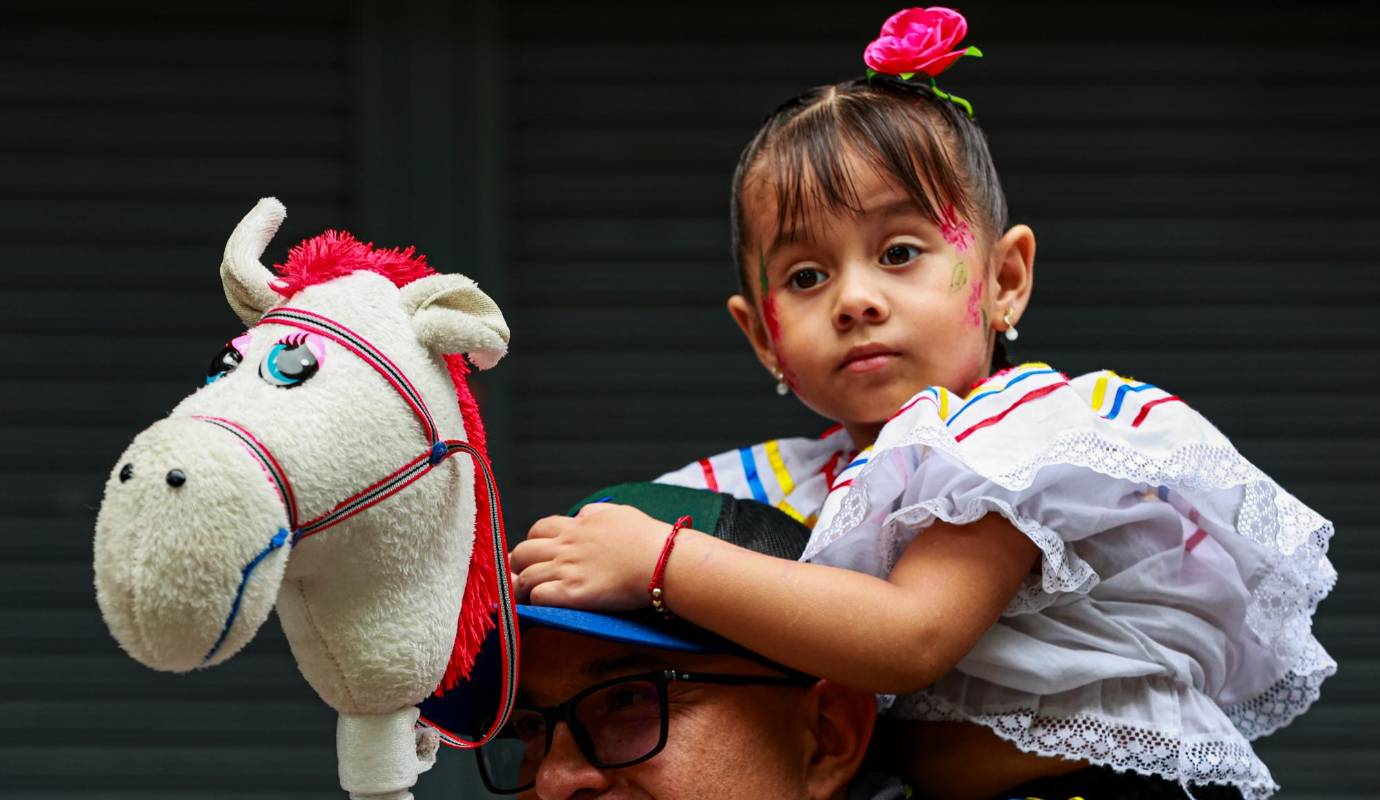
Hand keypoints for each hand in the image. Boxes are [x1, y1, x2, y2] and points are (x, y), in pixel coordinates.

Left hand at [510, 503, 671, 610]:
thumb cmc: (648, 537)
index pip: (539, 529)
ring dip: (521, 588)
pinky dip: (535, 601)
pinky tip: (539, 606)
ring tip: (523, 598)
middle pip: (523, 552)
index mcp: (577, 526)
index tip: (537, 554)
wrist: (662, 560)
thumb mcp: (619, 513)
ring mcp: (568, 569)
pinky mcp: (574, 593)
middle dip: (519, 565)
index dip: (533, 542)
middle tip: (522, 576)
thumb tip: (582, 515)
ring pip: (525, 577)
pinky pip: (539, 596)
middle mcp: (567, 545)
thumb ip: (595, 513)